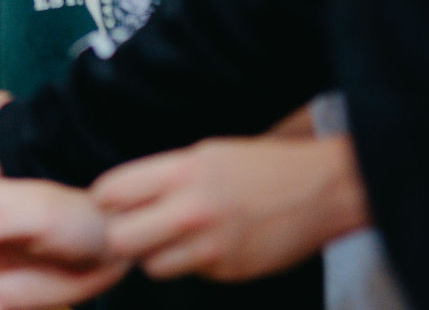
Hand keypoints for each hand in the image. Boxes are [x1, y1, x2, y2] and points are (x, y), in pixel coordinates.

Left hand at [91, 135, 370, 281]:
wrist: (322, 191)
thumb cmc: (260, 167)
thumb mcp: (205, 155)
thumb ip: (163, 178)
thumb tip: (120, 200)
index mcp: (181, 171)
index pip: (110, 193)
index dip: (105, 201)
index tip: (113, 203)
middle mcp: (191, 209)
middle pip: (119, 239)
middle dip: (121, 236)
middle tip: (135, 228)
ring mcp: (210, 245)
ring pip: (150, 266)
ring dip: (155, 256)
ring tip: (174, 238)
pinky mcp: (228, 271)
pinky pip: (189, 273)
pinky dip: (192, 264)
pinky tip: (212, 245)